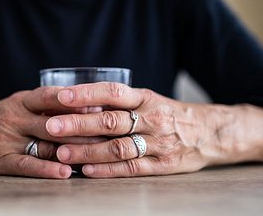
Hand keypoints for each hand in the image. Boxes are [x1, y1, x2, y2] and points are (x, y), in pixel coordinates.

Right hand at [0, 87, 102, 178]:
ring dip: (71, 151)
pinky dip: (46, 170)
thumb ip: (44, 105)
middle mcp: (14, 117)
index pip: (51, 96)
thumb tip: (84, 107)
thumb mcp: (16, 103)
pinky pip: (26, 165)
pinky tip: (64, 174)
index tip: (101, 106)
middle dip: (83, 130)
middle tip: (110, 135)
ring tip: (97, 156)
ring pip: (44, 145)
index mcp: (20, 100)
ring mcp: (6, 139)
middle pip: (54, 123)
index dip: (76, 102)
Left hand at [44, 82, 262, 177]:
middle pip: (111, 121)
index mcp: (147, 98)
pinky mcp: (163, 165)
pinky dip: (108, 170)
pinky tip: (86, 170)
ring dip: (88, 151)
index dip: (87, 94)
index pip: (113, 92)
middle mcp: (153, 118)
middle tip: (51, 126)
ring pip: (118, 148)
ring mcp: (159, 143)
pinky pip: (132, 168)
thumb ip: (120, 103)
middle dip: (78, 124)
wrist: (211, 133)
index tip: (62, 96)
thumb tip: (79, 104)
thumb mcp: (150, 100)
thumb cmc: (170, 114)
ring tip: (62, 153)